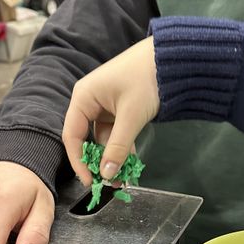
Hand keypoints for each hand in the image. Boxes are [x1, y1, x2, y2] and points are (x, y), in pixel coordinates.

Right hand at [62, 36, 158, 183]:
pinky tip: (129, 164)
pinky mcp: (118, 109)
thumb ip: (117, 147)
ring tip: (123, 179)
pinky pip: (115, 134)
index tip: (91, 181)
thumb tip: (107, 174)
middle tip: (110, 184)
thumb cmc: (145, 80)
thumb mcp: (131, 116)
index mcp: (83, 98)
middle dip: (98, 162)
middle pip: (86, 139)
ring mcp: (104, 106)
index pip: (72, 136)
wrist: (171, 59)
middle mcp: (89, 102)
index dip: (79, 161)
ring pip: (103, 139)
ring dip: (112, 158)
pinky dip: (121, 148)